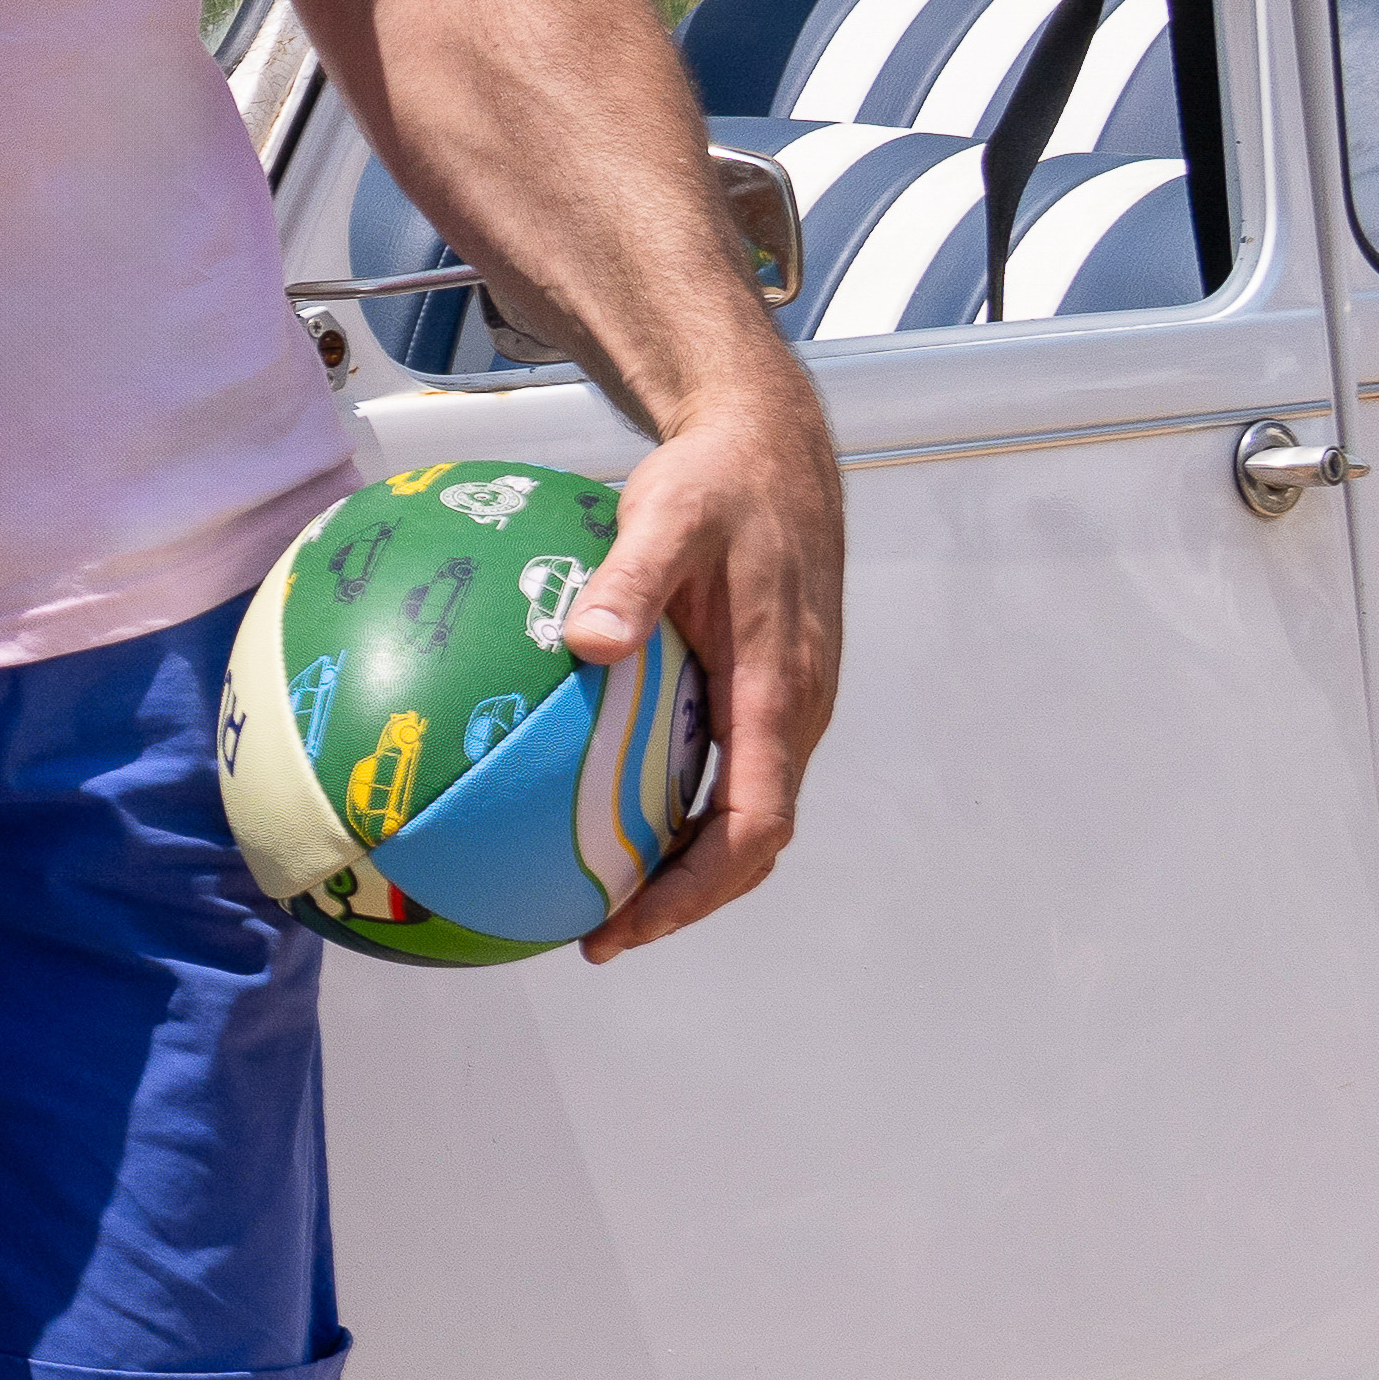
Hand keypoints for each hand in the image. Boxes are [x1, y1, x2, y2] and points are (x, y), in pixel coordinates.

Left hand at [562, 369, 839, 965]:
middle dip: (682, 900)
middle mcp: (794, 712)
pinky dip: (678, 813)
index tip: (624, 923)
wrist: (770, 444)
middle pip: (750, 846)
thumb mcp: (667, 516)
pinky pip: (727, 772)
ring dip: (682, 865)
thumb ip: (628, 580)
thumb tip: (584, 641)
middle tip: (597, 935)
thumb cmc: (717, 480)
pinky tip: (603, 809)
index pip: (753, 827)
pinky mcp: (763, 688)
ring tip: (597, 894)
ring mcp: (784, 704)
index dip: (694, 890)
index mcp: (780, 691)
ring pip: (742, 814)